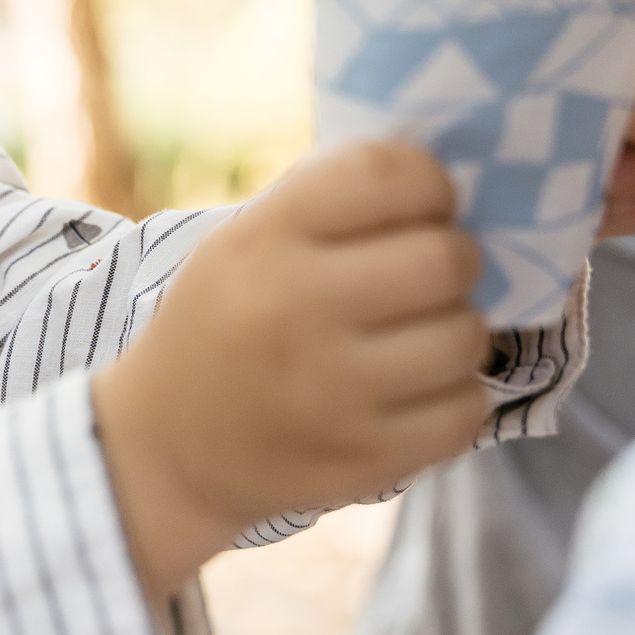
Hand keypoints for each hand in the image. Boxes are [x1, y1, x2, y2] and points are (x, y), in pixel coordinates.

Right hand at [92, 141, 491, 601]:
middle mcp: (295, 309)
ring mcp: (331, 392)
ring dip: (457, 330)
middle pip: (445, 258)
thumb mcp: (245, 241)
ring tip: (423, 336)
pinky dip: (457, 398)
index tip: (425, 206)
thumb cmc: (226, 322)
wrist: (168, 449)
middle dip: (455, 259)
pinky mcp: (362, 459)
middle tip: (431, 276)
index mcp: (265, 239)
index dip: (430, 183)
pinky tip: (420, 392)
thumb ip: (329, 202)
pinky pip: (466, 411)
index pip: (390, 175)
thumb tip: (443, 182)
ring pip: (466, 336)